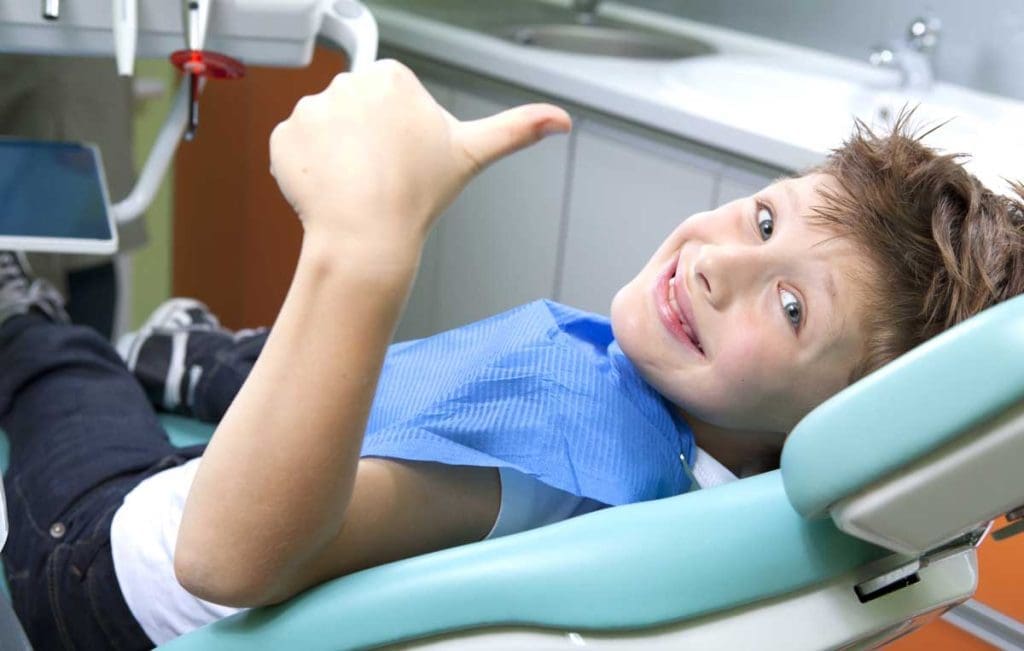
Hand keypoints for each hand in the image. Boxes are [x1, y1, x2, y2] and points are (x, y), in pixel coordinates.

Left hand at [269, 60, 571, 248]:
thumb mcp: (472, 154)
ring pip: (326, 130)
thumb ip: (516, 129)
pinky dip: (307, 169)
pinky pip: (295, 148)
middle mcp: (348, 83)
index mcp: (392, 77)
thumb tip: (562, 120)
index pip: (390, 98)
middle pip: (356, 110)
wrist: (367, 237)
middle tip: (382, 177)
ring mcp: (310, 109)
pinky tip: (329, 189)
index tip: (404, 158)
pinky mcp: (283, 136)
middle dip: (366, 140)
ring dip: (336, 155)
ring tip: (356, 186)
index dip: (398, 134)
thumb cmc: (418, 197)